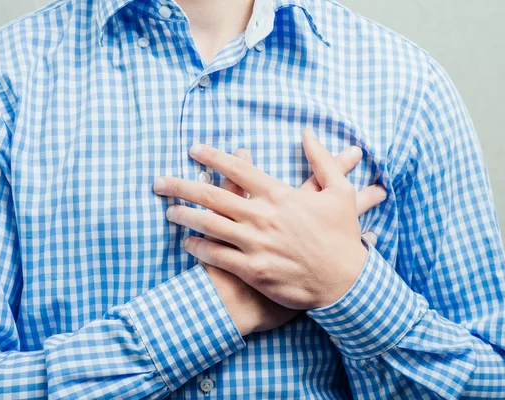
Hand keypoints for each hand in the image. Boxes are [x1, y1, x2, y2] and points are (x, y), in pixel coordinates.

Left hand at [154, 129, 386, 310]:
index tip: (193, 150)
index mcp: (280, 195)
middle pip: (213, 196)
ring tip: (168, 210)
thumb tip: (308, 132)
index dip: (212, 157)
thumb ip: (322, 160)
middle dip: (181, 186)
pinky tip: (187, 242)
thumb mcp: (340, 192)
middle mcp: (263, 217)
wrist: (345, 282)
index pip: (238, 169)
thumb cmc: (342, 236)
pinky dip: (199, 247)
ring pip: (210, 225)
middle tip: (159, 181)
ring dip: (185, 216)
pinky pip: (217, 256)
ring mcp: (256, 245)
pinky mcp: (253, 270)